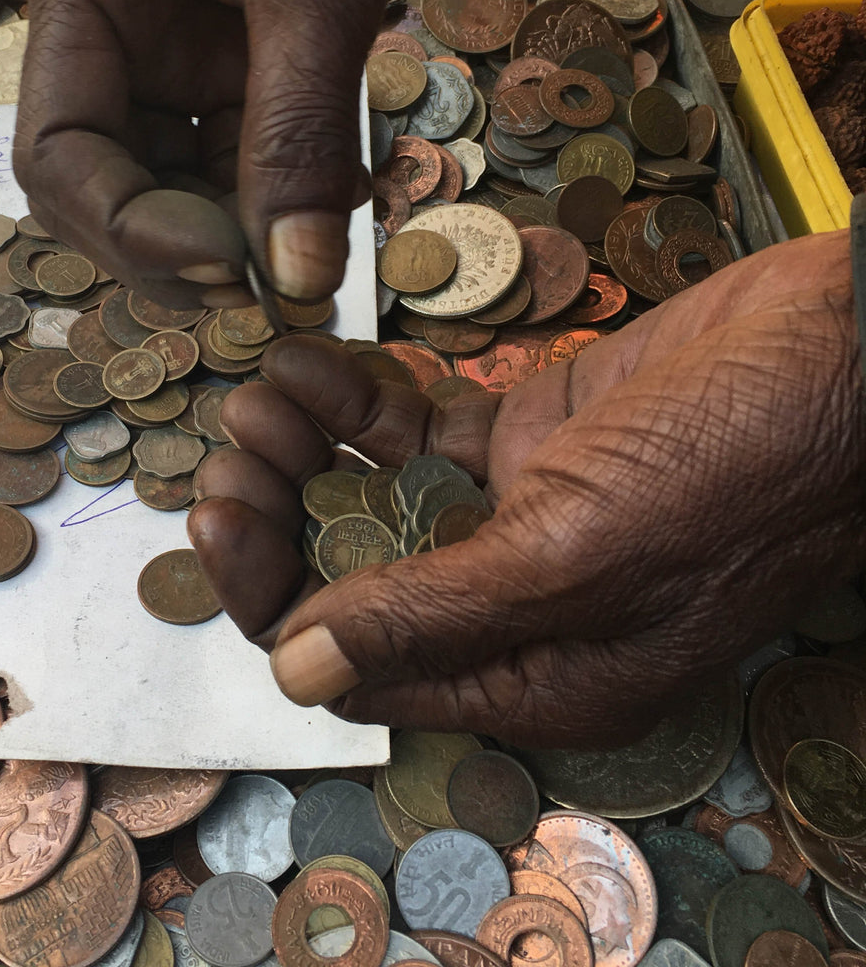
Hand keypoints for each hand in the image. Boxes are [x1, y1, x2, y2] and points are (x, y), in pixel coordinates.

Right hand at [15, 0, 521, 306]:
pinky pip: (242, 154)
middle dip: (179, 246)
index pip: (58, 147)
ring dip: (237, 234)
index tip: (225, 267)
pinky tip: (329, 214)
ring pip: (177, 180)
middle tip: (269, 291)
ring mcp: (176, 43)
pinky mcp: (240, 55)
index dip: (126, 228)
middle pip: (109, 180)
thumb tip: (295, 279)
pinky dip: (280, 197)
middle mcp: (113, 20)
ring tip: (306, 267)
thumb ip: (299, 129)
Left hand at [187, 232, 864, 745]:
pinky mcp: (524, 440)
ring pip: (372, 497)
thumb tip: (298, 673)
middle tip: (232, 452)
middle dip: (277, 515)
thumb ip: (434, 617)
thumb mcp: (581, 557)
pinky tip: (310, 367)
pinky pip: (414, 431)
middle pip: (351, 577)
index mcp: (531, 673)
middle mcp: (513, 605)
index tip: (218, 524)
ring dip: (305, 449)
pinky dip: (356, 402)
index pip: (358, 667)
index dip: (274, 602)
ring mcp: (514, 515)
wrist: (840, 348)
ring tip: (267, 395)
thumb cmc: (738, 466)